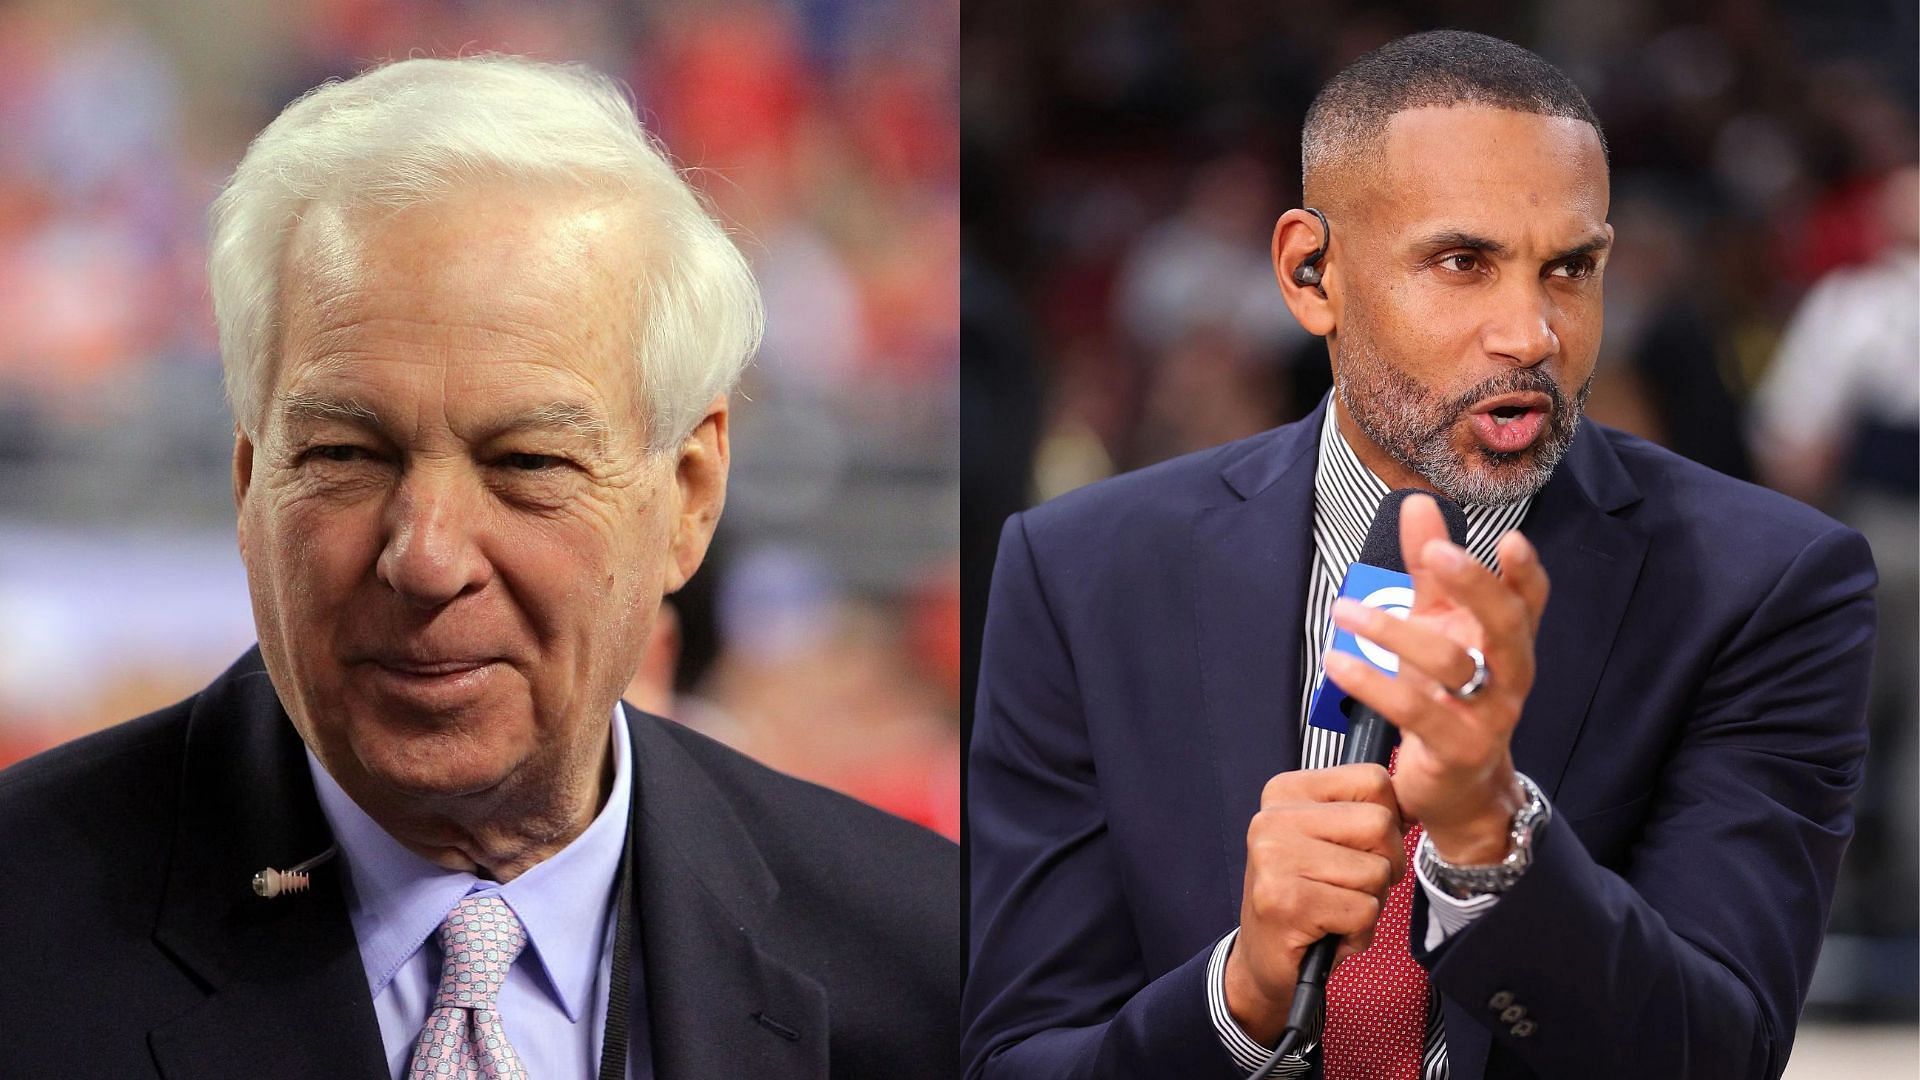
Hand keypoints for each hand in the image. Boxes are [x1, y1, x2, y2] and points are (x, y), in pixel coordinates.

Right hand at [1224, 764, 1405, 1044]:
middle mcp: (1273, 817)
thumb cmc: (1309, 897)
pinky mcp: (1285, 902)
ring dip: (1369, 902)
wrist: (1263, 959)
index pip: (1374, 780)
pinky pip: (1363, 910)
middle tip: (1351, 887)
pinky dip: (1358, 931)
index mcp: (1286, 792)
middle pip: (1380, 824)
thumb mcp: (1330, 840)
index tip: (1361, 848)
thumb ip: (1363, 813)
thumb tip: (1416, 804)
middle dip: (1384, 864)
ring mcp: (1274, 858)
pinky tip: (1328, 932)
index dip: (1389, 821)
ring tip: (1335, 911)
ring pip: (1376, 871)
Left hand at [1323, 493, 1550, 862]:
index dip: (1525, 573)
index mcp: (1508, 641)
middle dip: (1474, 586)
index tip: (1511, 539)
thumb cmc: (1448, 696)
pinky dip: (1372, 684)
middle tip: (1435, 554)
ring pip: (1451, 666)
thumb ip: (1428, 569)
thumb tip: (1417, 501)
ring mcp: (1488, 716)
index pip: (1529, 600)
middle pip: (1505, 626)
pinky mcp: (1456, 749)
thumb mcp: (1438, 626)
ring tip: (1344, 610)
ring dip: (1393, 632)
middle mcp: (1509, 676)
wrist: (1458, 787)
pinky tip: (1337, 662)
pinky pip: (1415, 712)